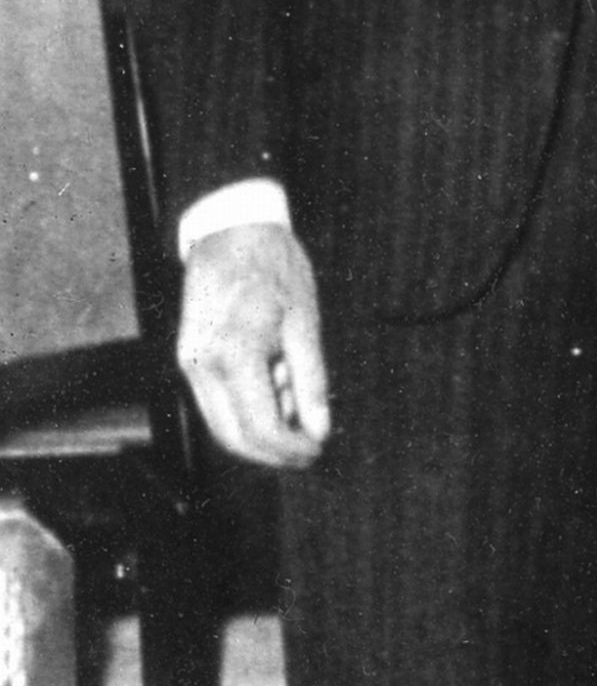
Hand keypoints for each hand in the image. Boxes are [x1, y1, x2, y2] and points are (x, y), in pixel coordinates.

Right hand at [178, 222, 332, 468]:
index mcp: (234, 356)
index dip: (291, 449)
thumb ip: (311, 381)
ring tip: (299, 418)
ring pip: (220, 423)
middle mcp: (202, 366)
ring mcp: (189, 363)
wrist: (230, 232)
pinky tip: (277, 395)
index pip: (261, 428)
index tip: (318, 451)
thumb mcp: (305, 323)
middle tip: (310, 449)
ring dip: (259, 434)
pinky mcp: (188, 357)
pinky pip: (214, 401)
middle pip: (233, 436)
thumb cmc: (274, 269)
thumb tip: (319, 430)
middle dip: (273, 452)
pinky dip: (245, 411)